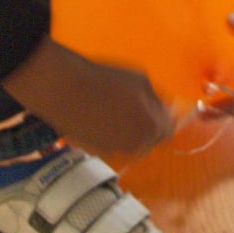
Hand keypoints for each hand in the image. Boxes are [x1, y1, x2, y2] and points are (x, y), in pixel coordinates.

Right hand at [1, 36, 173, 156]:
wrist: (65, 91)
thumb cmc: (104, 80)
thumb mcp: (141, 80)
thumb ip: (157, 98)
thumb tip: (166, 108)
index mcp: (152, 127)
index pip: (167, 131)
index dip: (161, 118)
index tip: (154, 109)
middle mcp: (137, 145)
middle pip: (148, 139)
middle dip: (144, 125)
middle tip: (130, 106)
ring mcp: (115, 151)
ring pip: (127, 143)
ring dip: (125, 131)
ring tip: (109, 110)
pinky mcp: (95, 152)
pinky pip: (108, 144)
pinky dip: (106, 135)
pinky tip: (95, 117)